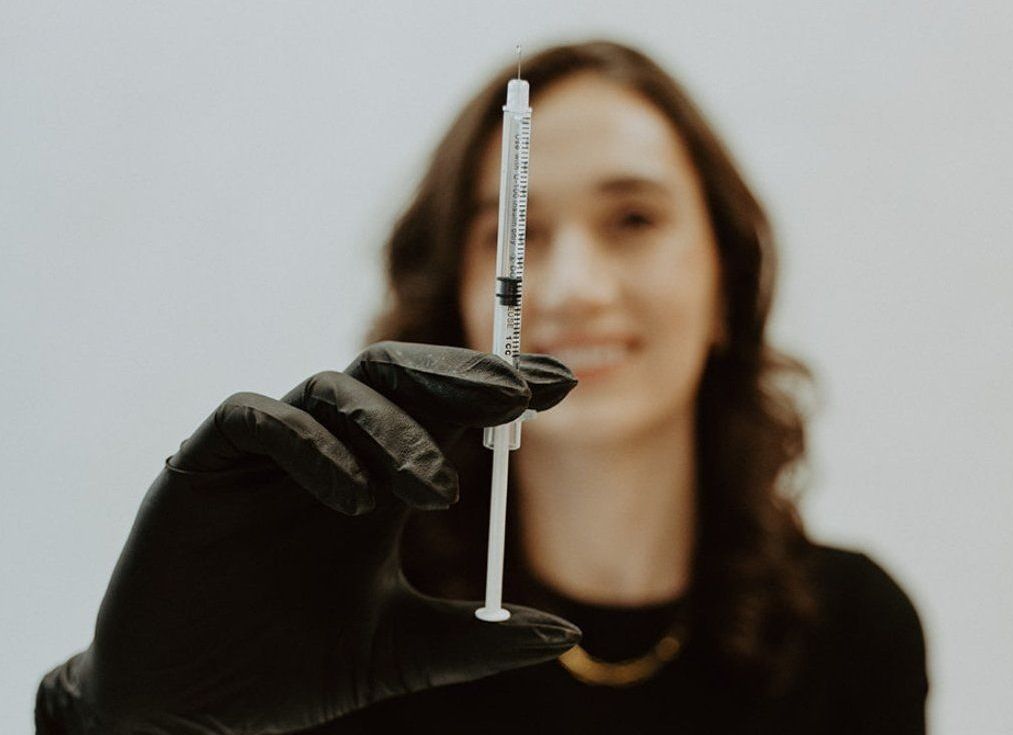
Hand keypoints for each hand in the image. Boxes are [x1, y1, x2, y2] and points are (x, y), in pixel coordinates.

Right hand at [36, 342, 578, 734]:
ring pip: (335, 387)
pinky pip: (258, 418)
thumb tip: (570, 636)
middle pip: (398, 376)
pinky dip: (310, 444)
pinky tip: (352, 499)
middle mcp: (331, 454)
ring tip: (434, 490)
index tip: (562, 382)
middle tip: (516, 393)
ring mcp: (270, 454)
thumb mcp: (397, 654)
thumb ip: (477, 642)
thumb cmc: (287, 673)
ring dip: (393, 428)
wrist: (185, 709)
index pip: (447, 413)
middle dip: (460, 377)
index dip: (500, 391)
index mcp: (379, 484)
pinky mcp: (205, 462)